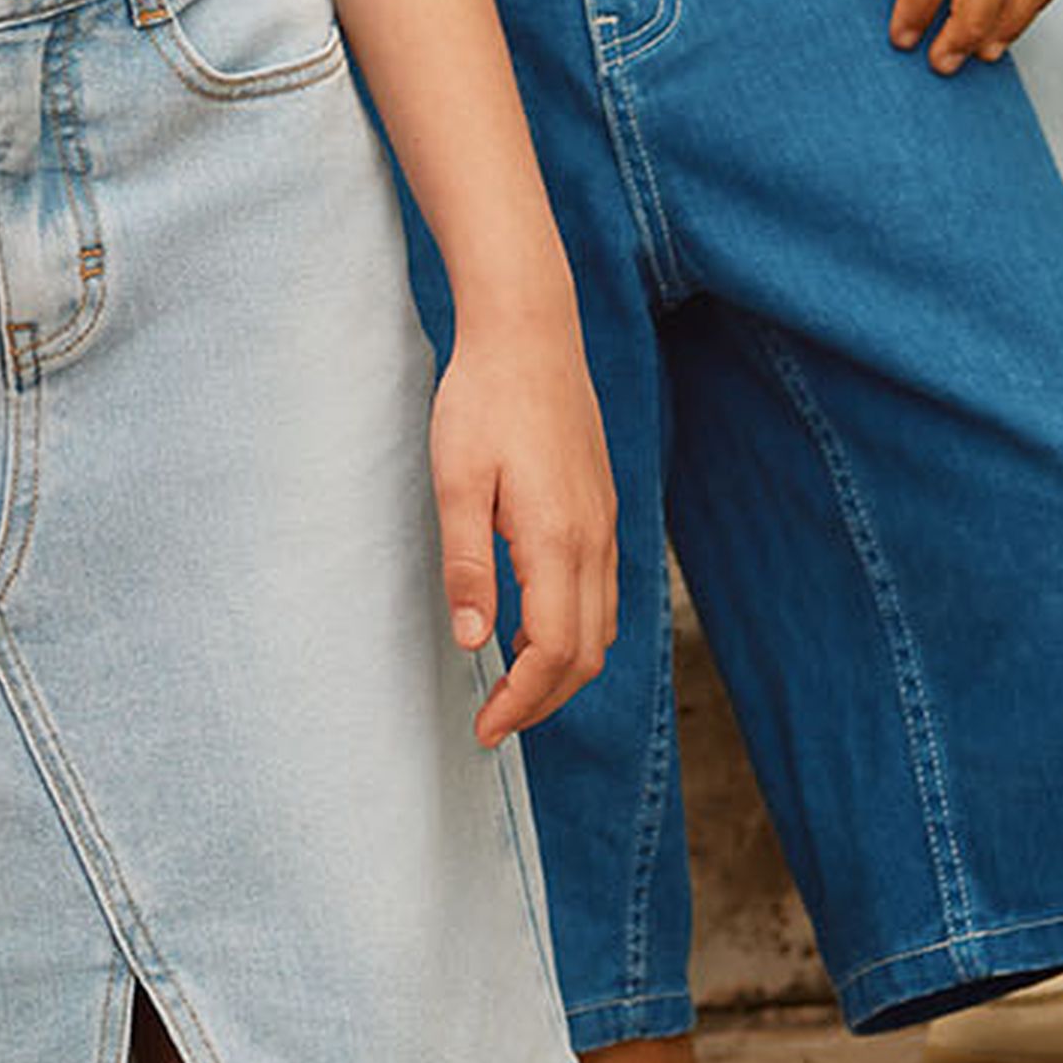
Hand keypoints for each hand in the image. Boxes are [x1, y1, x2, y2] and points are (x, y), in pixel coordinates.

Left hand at [428, 295, 617, 742]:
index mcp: (558, 539)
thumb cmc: (483, 399)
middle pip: (586, 654)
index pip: (554, 652)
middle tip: (494, 722)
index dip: (522, 702)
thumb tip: (475, 642)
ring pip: (601, 627)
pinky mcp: (601, 509)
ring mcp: (605, 524)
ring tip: (510, 686)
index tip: (486, 730)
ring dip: (561, 669)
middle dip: (543, 700)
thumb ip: (468, 565)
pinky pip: (601, 594)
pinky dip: (573, 631)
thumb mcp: (457, 482)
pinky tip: (531, 627)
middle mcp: (594, 540)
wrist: (530, 332)